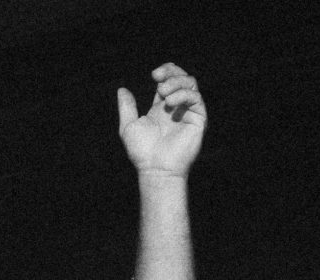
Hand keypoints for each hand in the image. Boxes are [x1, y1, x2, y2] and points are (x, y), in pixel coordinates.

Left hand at [117, 63, 206, 177]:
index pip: (169, 81)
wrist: (155, 168)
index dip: (165, 72)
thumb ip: (127, 107)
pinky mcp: (198, 120)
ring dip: (177, 82)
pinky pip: (196, 99)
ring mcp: (189, 113)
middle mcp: (177, 108)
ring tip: (162, 91)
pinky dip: (183, 95)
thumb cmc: (142, 151)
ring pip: (191, 85)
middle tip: (157, 77)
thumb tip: (122, 89)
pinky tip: (169, 102)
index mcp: (162, 107)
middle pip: (183, 78)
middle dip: (172, 72)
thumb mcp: (129, 126)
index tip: (154, 74)